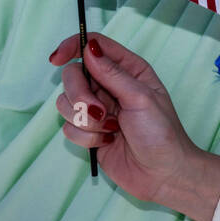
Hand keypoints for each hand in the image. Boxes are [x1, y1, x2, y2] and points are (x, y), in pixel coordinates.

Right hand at [50, 33, 219, 220]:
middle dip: (80, 95)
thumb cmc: (161, 132)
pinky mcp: (89, 132)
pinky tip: (108, 141)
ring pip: (66, 103)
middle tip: (99, 112)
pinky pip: (69, 127)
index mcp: (128, 69)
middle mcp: (109, 86)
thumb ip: (112, 74)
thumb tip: (88, 49)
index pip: (94, 46)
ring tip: (110, 129)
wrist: (163, 174)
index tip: (56, 59)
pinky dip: (86, 137)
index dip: (72, 47)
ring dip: (86, 120)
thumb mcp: (141, 98)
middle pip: (73, 75)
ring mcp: (97, 109)